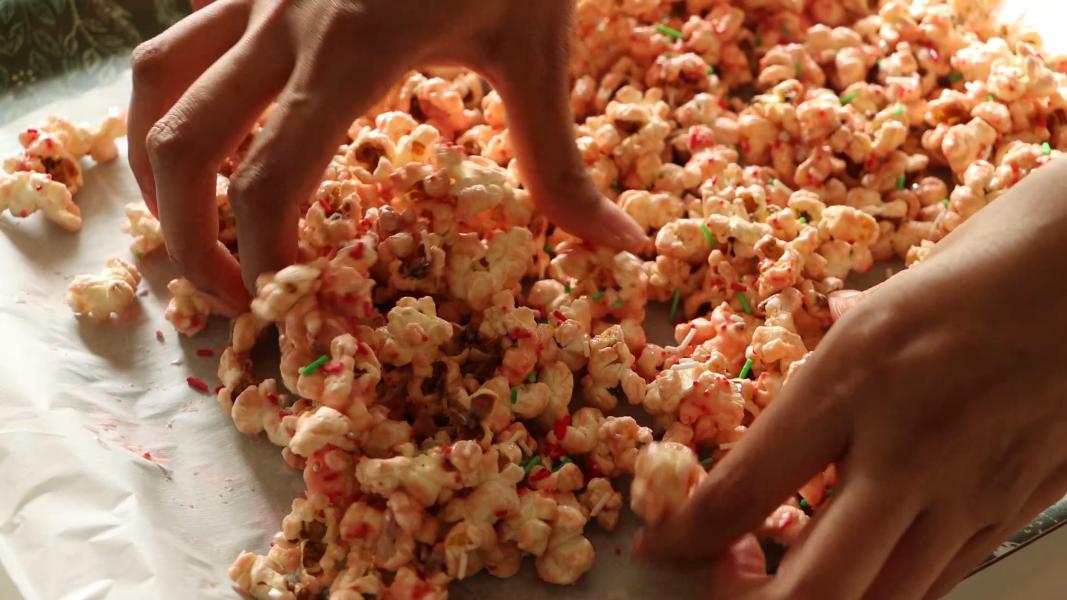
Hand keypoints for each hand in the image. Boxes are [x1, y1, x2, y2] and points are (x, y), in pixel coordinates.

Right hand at [127, 0, 646, 312]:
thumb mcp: (539, 54)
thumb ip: (561, 163)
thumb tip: (621, 246)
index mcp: (350, 50)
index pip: (269, 180)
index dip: (259, 259)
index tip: (283, 305)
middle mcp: (282, 21)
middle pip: (181, 142)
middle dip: (186, 236)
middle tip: (228, 293)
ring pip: (154, 81)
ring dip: (159, 166)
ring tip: (196, 223)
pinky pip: (182, 42)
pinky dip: (181, 104)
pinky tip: (221, 139)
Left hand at [637, 158, 1066, 598]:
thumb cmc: (984, 268)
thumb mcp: (878, 308)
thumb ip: (824, 382)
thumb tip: (780, 436)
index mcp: (856, 377)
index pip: (745, 489)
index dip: (686, 536)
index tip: (660, 547)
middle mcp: (909, 447)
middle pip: (813, 592)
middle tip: (724, 583)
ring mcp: (972, 491)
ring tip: (780, 578)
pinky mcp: (1018, 511)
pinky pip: (937, 581)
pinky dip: (881, 589)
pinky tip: (859, 564)